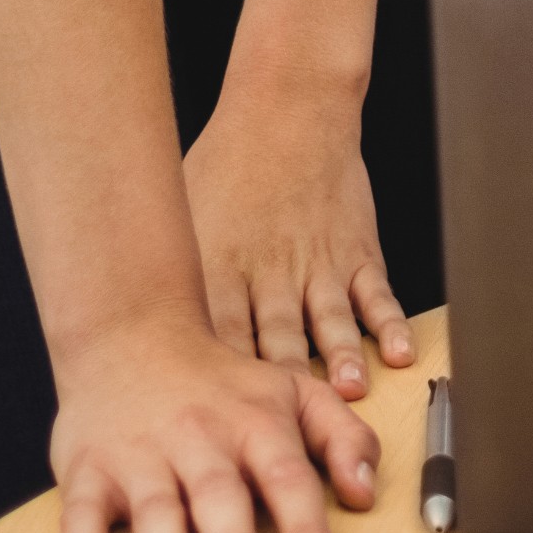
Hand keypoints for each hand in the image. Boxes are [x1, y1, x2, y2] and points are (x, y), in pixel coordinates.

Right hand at [50, 310, 378, 532]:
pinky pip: (82, 511)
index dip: (304, 529)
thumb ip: (342, 437)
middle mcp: (198, 437)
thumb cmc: (221, 382)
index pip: (286, 478)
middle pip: (220, 496)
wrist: (131, 333)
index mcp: (254, 423)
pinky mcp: (88, 468)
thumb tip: (365, 493)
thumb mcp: (293, 392)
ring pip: (156, 507)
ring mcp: (140, 453)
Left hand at [183, 81, 411, 400]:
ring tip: (349, 391)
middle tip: (288, 424)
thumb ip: (172, 278)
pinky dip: (388, 324)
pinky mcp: (356, 250)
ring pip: (330, 318)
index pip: (219, 336)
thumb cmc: (228, 162)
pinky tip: (397, 353)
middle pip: (277, 337)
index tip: (218, 426)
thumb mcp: (183, 216)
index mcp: (222, 266)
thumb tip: (136, 339)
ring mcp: (318, 261)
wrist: (290, 107)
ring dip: (340, 356)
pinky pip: (375, 293)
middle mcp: (272, 270)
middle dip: (282, 385)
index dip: (220, 382)